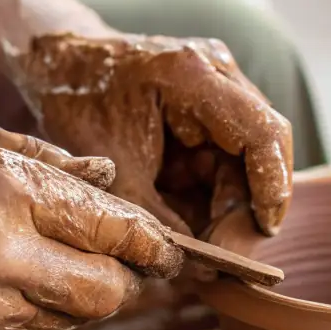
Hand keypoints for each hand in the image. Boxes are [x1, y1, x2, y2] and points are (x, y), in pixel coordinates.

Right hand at [0, 117, 181, 329]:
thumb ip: (49, 160)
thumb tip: (112, 178)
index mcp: (8, 193)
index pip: (111, 230)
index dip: (150, 245)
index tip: (167, 252)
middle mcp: (0, 256)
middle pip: (106, 293)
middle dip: (124, 283)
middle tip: (121, 269)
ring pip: (71, 321)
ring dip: (75, 300)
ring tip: (39, 268)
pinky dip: (32, 319)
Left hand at [10, 32, 293, 236]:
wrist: (58, 61)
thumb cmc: (77, 101)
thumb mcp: (113, 171)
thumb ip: (157, 219)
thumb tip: (198, 268)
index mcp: (193, 77)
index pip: (262, 133)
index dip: (272, 188)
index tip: (263, 231)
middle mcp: (218, 74)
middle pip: (263, 151)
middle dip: (246, 209)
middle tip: (222, 257)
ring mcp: (218, 88)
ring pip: (247, 161)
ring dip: (229, 206)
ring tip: (202, 247)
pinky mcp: (209, 107)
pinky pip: (226, 158)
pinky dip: (213, 195)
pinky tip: (192, 223)